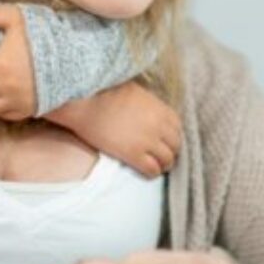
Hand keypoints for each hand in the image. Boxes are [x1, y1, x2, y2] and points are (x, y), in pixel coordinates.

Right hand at [47, 81, 181, 176]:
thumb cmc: (105, 91)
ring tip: (158, 166)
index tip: (167, 139)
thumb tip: (151, 110)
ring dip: (164, 164)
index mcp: (159, 108)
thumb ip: (148, 103)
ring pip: (167, 159)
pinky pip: (151, 169)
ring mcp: (147, 140)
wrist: (85, 103)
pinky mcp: (133, 154)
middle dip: (171, 151)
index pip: (177, 126)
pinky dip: (153, 173)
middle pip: (175, 144)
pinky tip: (148, 172)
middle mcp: (158, 124)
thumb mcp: (135, 90)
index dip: (173, 135)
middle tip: (163, 155)